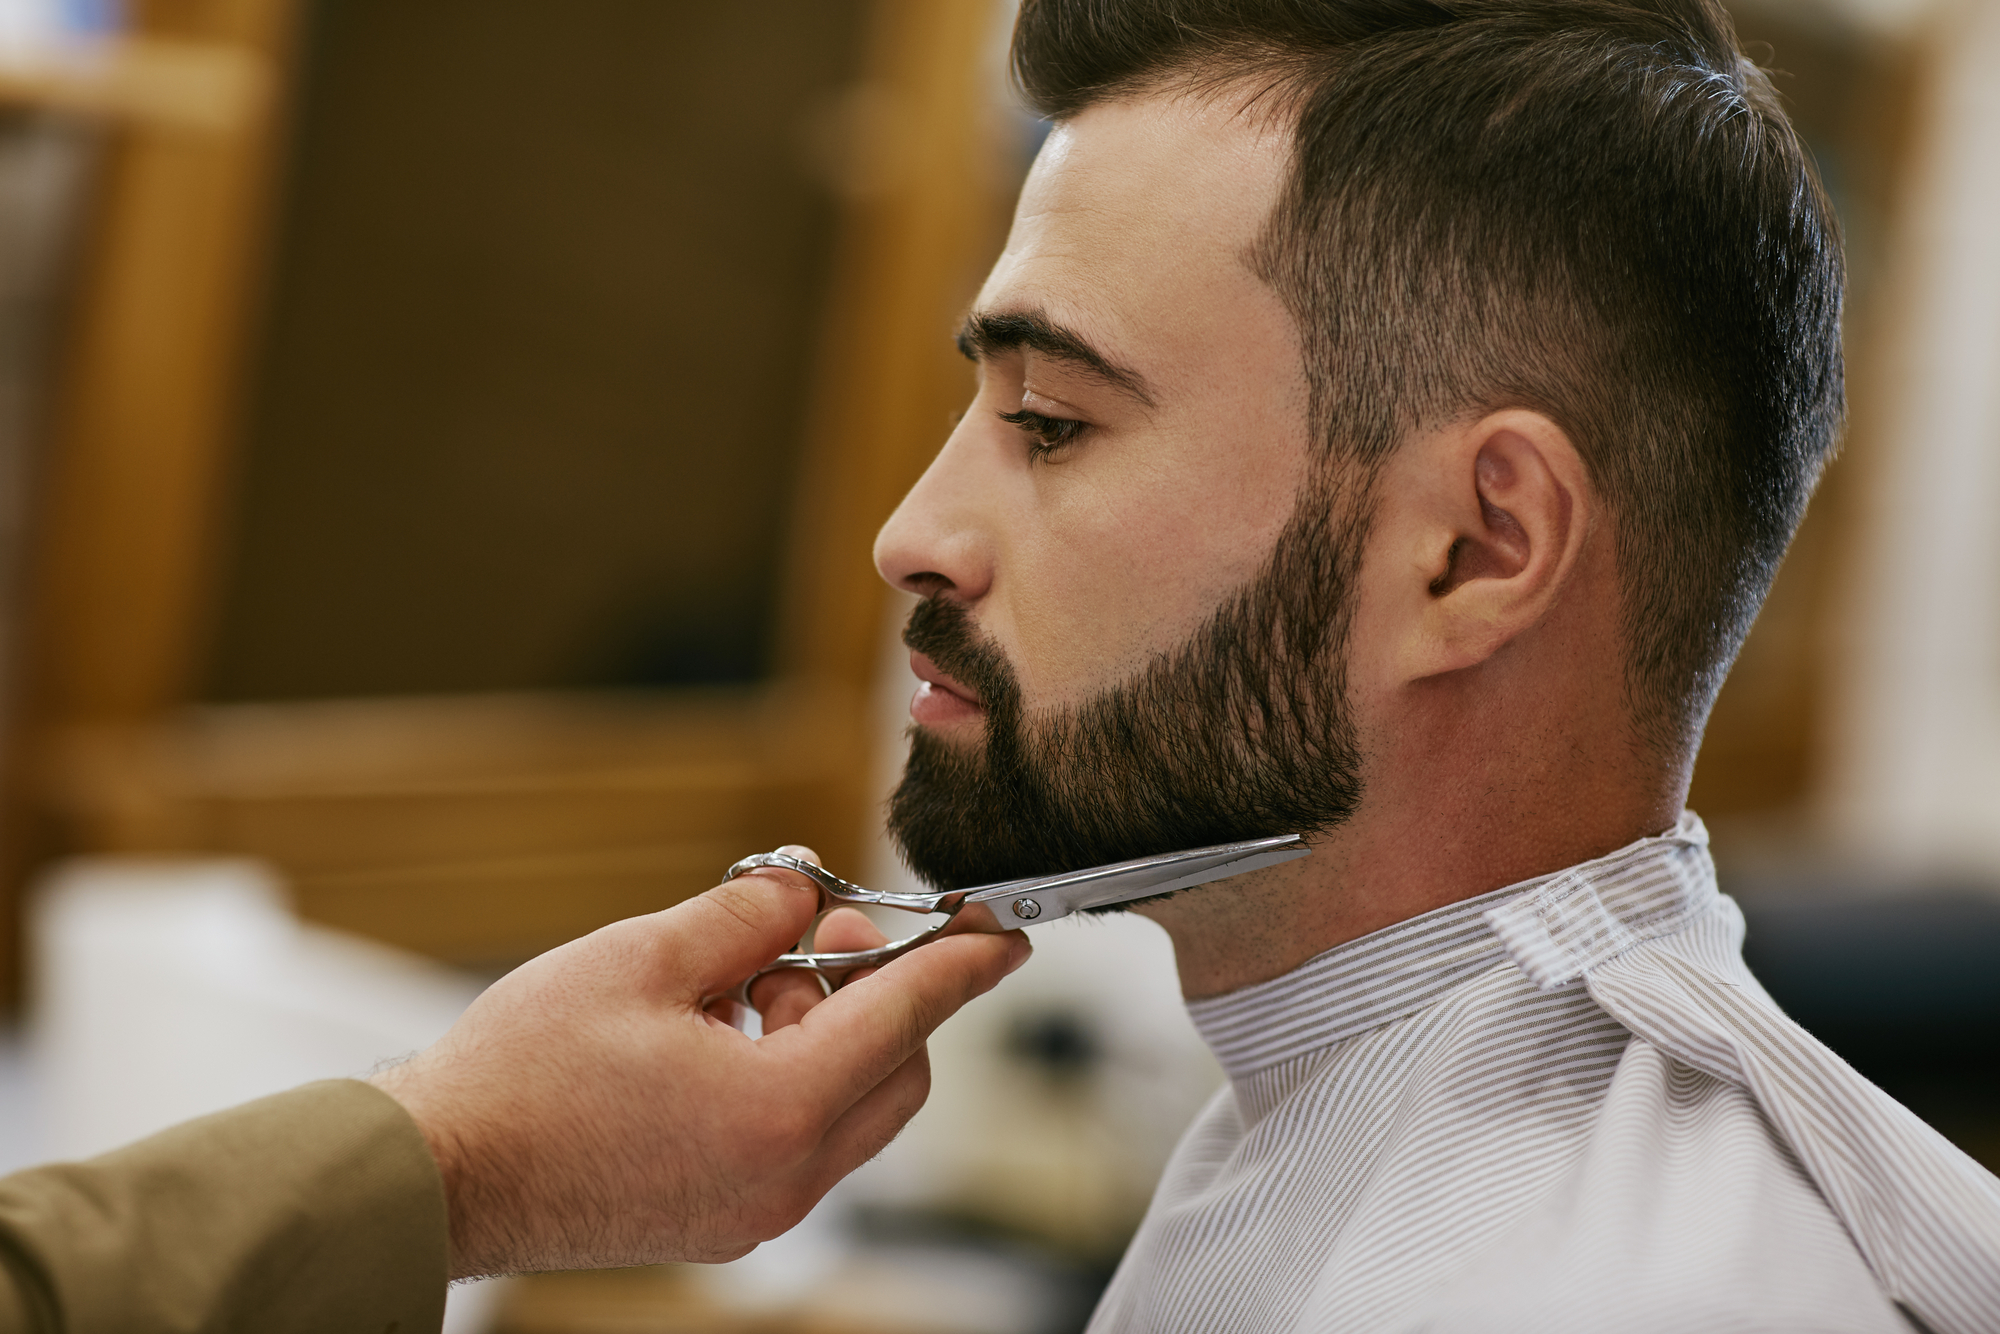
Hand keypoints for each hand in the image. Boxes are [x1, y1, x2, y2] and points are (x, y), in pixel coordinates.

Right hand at [370, 856, 1029, 1277]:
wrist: (438, 1175)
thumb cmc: (524, 1072)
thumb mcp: (644, 957)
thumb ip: (747, 917)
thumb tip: (801, 894)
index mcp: (779, 1109)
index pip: (907, 1017)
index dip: (962, 964)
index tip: (1004, 934)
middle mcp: (785, 1175)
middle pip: (894, 1072)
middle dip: (876, 992)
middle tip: (815, 935)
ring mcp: (754, 1209)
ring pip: (848, 1107)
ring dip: (825, 1033)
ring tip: (738, 982)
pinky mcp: (721, 1218)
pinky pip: (798, 1139)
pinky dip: (788, 1076)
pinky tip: (715, 1033)